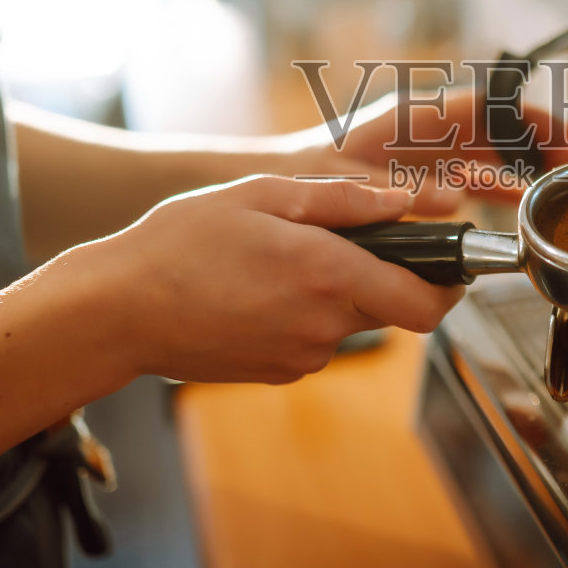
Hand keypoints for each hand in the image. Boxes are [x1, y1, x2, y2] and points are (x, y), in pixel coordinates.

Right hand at [72, 176, 464, 383]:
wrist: (118, 310)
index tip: (450, 263)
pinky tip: (257, 291)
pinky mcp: (278, 373)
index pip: (427, 302)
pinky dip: (303, 314)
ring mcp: (301, 357)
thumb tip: (409, 201)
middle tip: (343, 242)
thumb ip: (345, 199)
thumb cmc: (182, 242)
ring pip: (349, 322)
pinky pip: (314, 340)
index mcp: (329, 274)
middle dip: (384, 276)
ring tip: (277, 260)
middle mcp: (324, 326)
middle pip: (391, 308)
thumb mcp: (264, 194)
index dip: (450, 285)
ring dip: (336, 293)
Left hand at [266, 89, 567, 214]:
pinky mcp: (422, 175)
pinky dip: (499, 185)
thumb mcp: (352, 182)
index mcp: (413, 116)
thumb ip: (405, 191)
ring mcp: (426, 151)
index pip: (486, 106)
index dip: (529, 118)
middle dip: (540, 143)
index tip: (562, 134)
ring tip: (560, 184)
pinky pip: (471, 175)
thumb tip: (453, 199)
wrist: (278, 185)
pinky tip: (521, 199)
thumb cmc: (306, 175)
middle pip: (497, 129)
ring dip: (525, 167)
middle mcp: (425, 128)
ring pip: (490, 153)